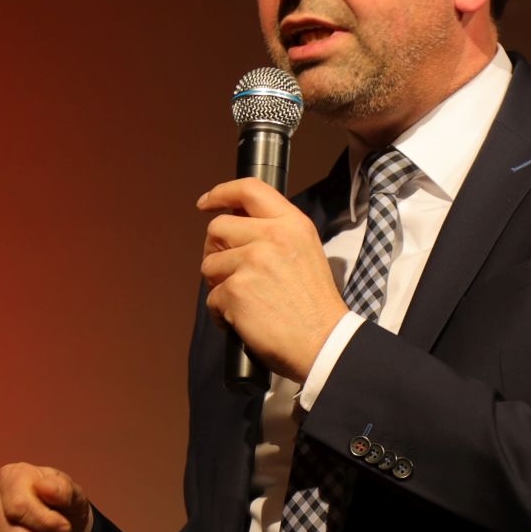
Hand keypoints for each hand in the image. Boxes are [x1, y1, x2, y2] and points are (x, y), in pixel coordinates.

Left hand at [197, 178, 347, 383]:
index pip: (249, 189)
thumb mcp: (306, 251)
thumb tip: (237, 227)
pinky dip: (221, 313)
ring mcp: (252, 262)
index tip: (206, 203)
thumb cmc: (315, 306)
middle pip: (218, 228)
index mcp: (292, 224)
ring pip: (209, 265)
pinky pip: (211, 297)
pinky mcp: (236, 290)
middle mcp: (272, 236)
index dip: (222, 193)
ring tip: (243, 301)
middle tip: (226, 270)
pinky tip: (242, 320)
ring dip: (219, 285)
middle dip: (215, 249)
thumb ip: (276, 233)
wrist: (324, 341)